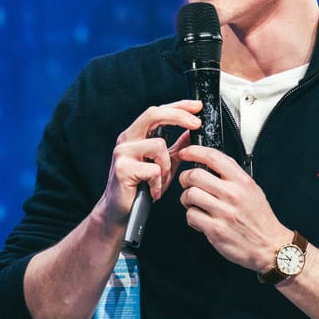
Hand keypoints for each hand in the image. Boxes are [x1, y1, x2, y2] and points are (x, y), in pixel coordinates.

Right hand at [101, 101, 201, 223]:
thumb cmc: (142, 188)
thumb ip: (178, 147)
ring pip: (158, 146)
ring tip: (160, 181)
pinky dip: (158, 183)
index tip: (197, 106)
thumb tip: (193, 131)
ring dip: (167, 166)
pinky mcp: (122, 168)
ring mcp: (123, 153)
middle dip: (178, 116)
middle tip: (196, 124)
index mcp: (136, 135)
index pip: (157, 112)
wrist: (121, 212)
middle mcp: (127, 139)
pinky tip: (152, 191)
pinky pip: (153, 170)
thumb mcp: (165, 164)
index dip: (178, 106)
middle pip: (153, 114)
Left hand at [177, 144, 292, 270]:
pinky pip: (191, 215)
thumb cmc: (260, 219)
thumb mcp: (252, 190)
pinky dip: (192, 217)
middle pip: (194, 175)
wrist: (270, 246)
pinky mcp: (215, 229)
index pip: (213, 157)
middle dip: (185, 179)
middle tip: (187, 184)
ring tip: (195, 204)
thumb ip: (233, 175)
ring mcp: (223, 212)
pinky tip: (201, 219)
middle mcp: (233, 195)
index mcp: (242, 182)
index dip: (193, 152)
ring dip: (186, 199)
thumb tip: (210, 162)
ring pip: (189, 195)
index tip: (185, 153)